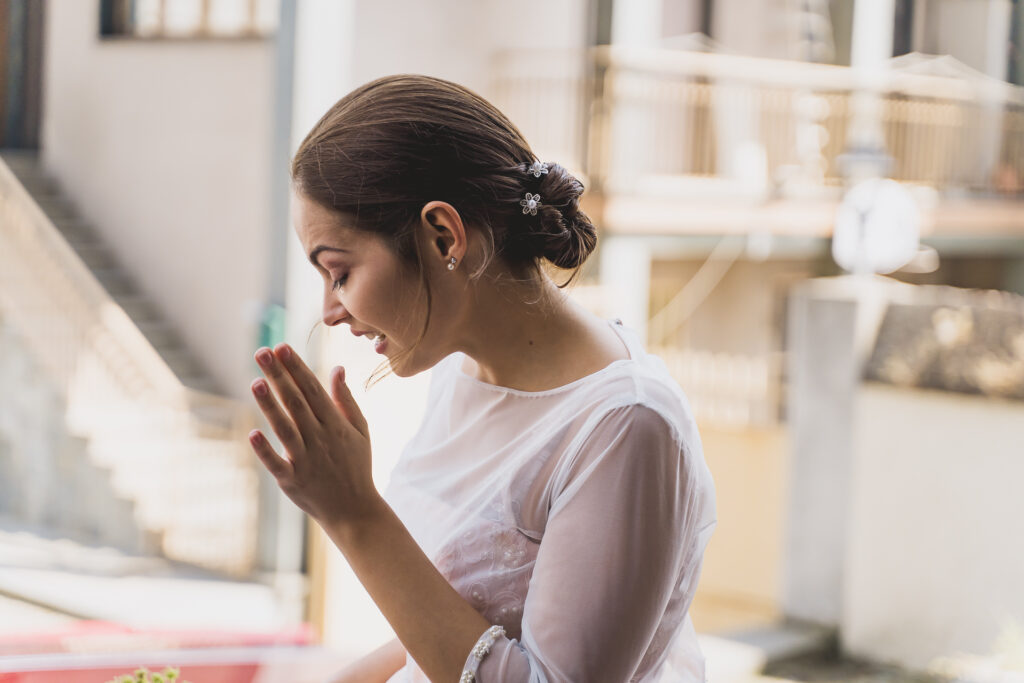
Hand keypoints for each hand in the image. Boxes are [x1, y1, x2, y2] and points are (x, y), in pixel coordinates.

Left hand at [249, 343, 378, 526]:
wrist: (355, 511)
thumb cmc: (357, 466)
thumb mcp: (361, 431)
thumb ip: (346, 400)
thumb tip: (337, 368)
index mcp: (336, 425)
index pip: (313, 390)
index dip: (297, 368)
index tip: (282, 347)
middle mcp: (320, 439)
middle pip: (296, 402)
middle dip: (279, 376)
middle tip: (262, 352)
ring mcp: (305, 460)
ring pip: (285, 428)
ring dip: (269, 405)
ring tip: (256, 381)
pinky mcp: (291, 481)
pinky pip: (276, 463)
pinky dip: (265, 449)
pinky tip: (253, 433)